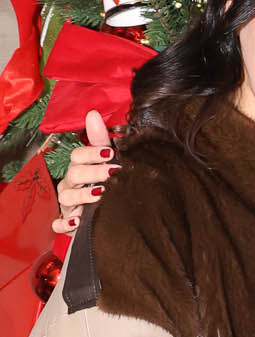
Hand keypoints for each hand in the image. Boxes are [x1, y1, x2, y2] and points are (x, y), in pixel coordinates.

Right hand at [54, 111, 117, 232]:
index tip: (111, 153)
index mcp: (80, 166)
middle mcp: (71, 183)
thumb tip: (93, 113)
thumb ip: (100, 138)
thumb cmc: (105, 182)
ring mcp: (68, 203)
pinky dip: (65, 223)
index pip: (78, 155)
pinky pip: (58, 224)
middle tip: (114, 173)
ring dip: (83, 196)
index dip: (92, 153)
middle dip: (93, 172)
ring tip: (100, 195)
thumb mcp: (106, 159)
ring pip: (66, 197)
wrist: (110, 213)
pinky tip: (78, 222)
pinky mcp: (67, 222)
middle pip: (74, 174)